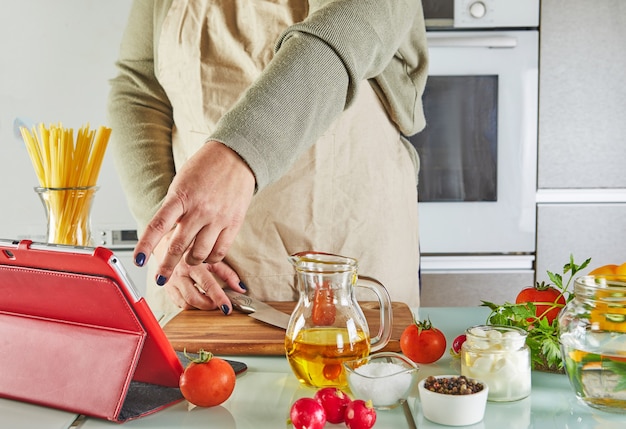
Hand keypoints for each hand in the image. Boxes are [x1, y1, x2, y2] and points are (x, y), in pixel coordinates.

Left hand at [134, 141, 254, 285]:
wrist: (236, 157)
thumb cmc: (206, 167)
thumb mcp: (182, 183)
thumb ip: (174, 208)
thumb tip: (166, 233)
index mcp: (181, 196)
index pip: (158, 225)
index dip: (146, 245)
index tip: (138, 260)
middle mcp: (199, 209)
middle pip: (179, 246)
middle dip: (167, 266)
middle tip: (161, 277)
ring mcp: (218, 218)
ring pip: (200, 253)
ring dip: (191, 260)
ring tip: (189, 259)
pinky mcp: (233, 223)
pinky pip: (220, 251)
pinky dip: (211, 258)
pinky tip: (207, 254)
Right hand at [153, 232, 246, 311]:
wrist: (170, 244)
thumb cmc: (194, 250)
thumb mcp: (211, 258)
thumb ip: (227, 273)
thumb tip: (240, 288)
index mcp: (192, 263)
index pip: (208, 284)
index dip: (219, 298)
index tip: (227, 308)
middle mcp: (180, 273)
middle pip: (194, 298)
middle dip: (208, 305)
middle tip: (218, 305)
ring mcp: (171, 282)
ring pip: (186, 303)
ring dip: (200, 306)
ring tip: (210, 301)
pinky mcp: (167, 288)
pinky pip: (179, 303)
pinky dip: (191, 305)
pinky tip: (198, 299)